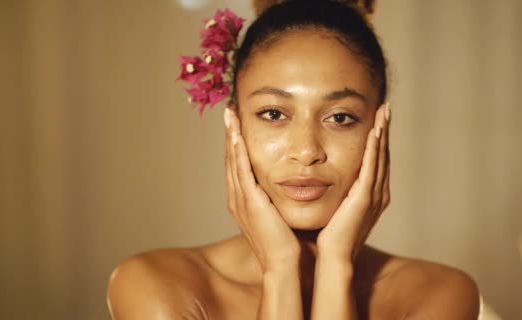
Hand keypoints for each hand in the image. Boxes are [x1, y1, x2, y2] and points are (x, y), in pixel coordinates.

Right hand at [224, 107, 299, 272]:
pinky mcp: (250, 202)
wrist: (284, 264)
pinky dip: (239, 152)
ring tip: (230, 115)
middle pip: (231, 159)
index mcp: (244, 201)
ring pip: (233, 161)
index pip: (237, 165)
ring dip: (232, 136)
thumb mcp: (278, 213)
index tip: (238, 123)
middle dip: (230, 134)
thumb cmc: (286, 242)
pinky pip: (242, 171)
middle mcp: (237, 198)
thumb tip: (291, 184)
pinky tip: (239, 135)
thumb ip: (278, 197)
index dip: (236, 143)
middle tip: (229, 111)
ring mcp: (241, 200)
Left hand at [317, 102, 390, 262]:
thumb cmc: (330, 236)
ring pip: (381, 157)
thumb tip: (320, 177)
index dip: (377, 139)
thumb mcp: (335, 206)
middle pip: (383, 154)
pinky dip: (375, 149)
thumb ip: (334, 190)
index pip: (375, 160)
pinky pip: (372, 168)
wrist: (333, 257)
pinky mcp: (366, 198)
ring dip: (383, 133)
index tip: (376, 118)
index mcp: (370, 194)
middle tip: (385, 107)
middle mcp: (378, 192)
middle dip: (384, 130)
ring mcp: (374, 195)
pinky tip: (375, 131)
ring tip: (384, 112)